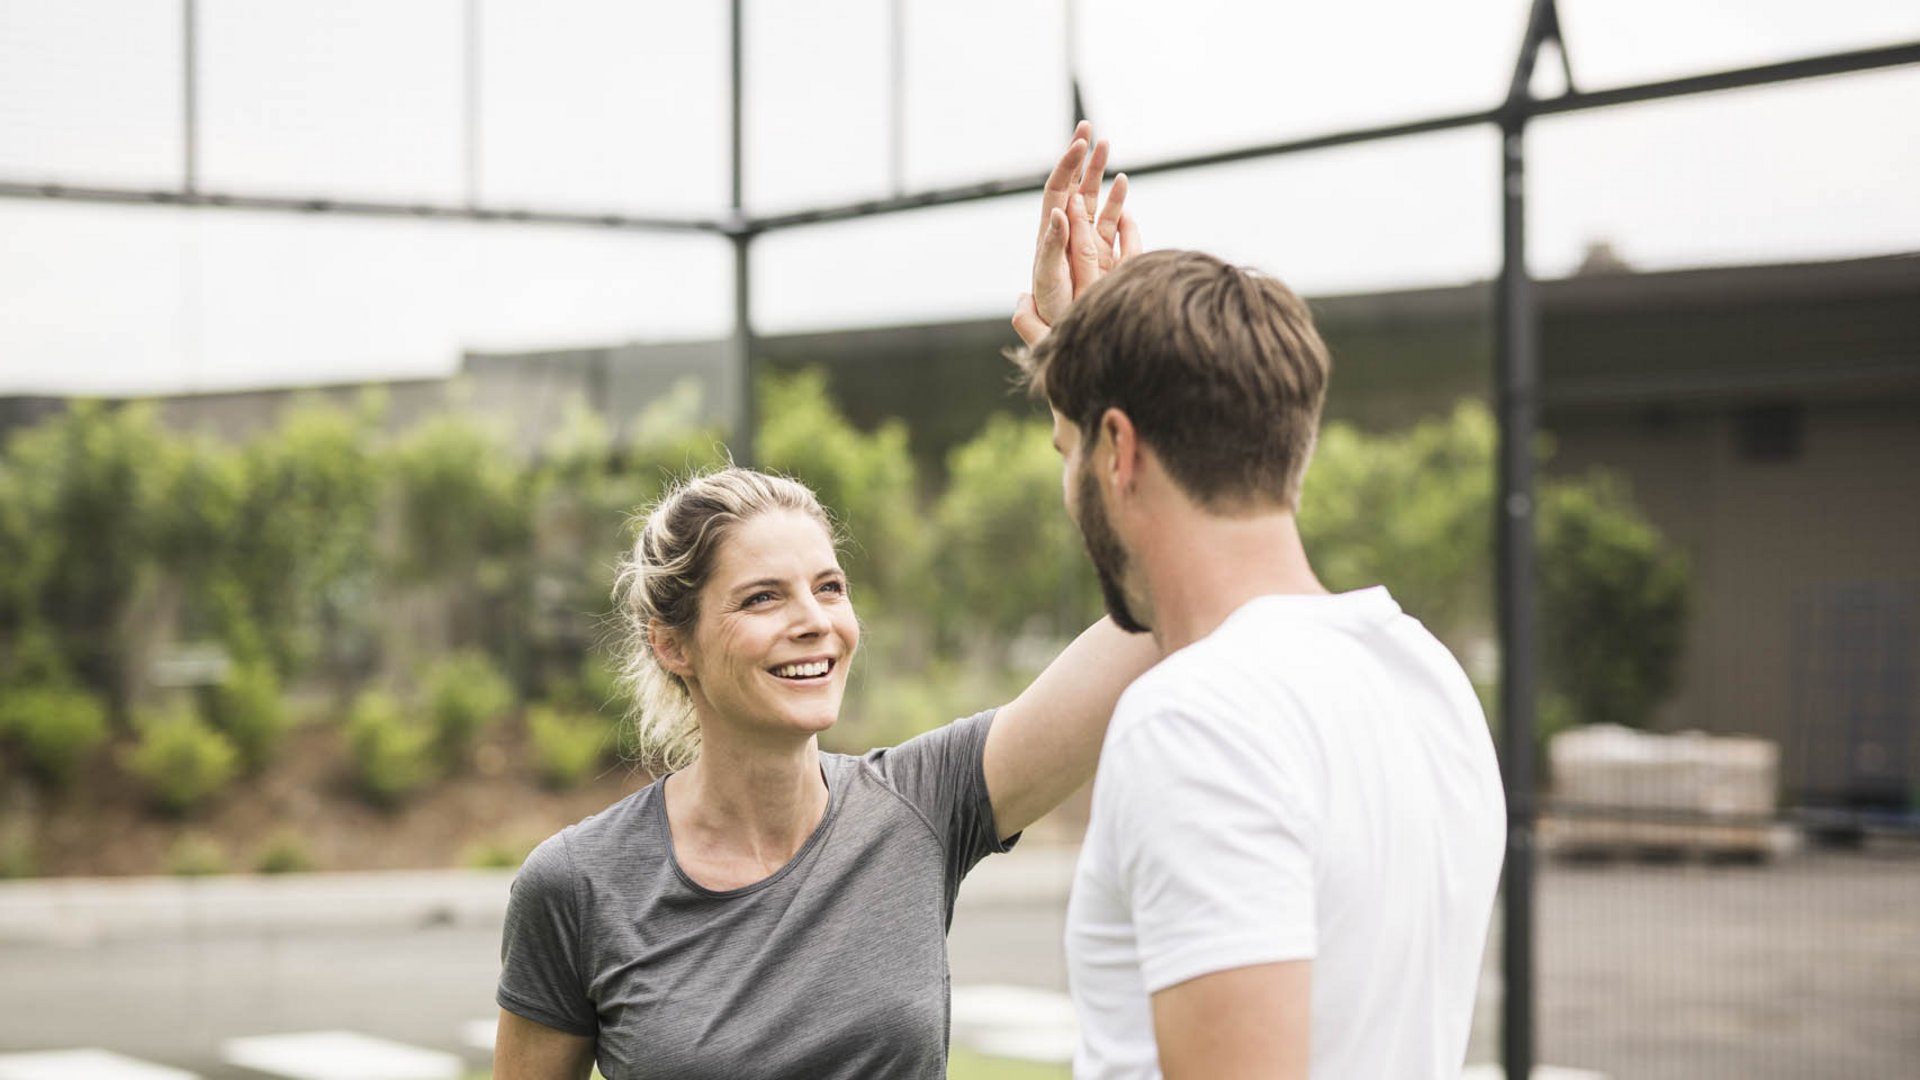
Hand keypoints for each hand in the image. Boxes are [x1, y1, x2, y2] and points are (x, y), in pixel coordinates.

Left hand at [1013, 121, 1143, 346]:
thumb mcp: (1049, 278)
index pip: (1057, 191)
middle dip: (1081, 158)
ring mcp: (1086, 245)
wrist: (1069, 338)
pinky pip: (1111, 224)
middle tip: (1088, 125)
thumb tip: (1059, 211)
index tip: (1079, 141)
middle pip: (1074, 188)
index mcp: (1050, 236)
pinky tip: (1122, 185)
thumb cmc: (1053, 313)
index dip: (1066, 165)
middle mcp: (1067, 236)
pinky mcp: (1103, 257)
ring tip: (1106, 145)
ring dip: (1099, 174)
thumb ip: (1054, 246)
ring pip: (1094, 201)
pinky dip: (1116, 203)